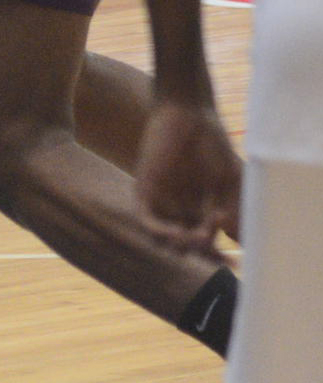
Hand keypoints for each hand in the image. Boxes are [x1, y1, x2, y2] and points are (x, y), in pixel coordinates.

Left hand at [137, 99, 242, 258]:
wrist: (189, 115)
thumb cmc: (213, 145)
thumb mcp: (231, 180)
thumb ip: (235, 208)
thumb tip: (237, 240)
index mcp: (202, 208)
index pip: (207, 242)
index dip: (217, 256)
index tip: (233, 266)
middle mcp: (181, 209)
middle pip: (187, 245)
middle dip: (201, 253)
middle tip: (213, 250)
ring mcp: (162, 201)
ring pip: (166, 238)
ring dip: (181, 245)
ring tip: (199, 239)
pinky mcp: (145, 191)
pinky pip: (147, 220)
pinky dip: (160, 231)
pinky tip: (176, 233)